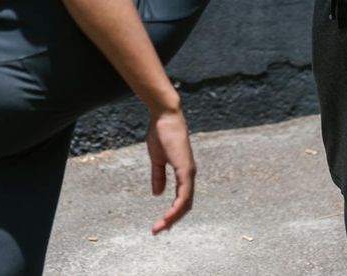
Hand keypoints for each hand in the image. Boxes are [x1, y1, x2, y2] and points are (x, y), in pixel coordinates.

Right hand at [146, 108, 195, 234]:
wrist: (164, 115)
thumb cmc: (161, 133)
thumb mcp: (157, 158)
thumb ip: (158, 175)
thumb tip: (158, 194)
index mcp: (183, 172)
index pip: (182, 199)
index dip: (172, 213)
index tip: (159, 224)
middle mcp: (189, 174)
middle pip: (185, 205)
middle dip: (172, 220)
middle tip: (158, 230)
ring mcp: (189, 171)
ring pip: (186, 203)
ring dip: (173, 217)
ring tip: (160, 227)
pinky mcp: (185, 168)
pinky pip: (184, 193)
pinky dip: (177, 207)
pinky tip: (169, 216)